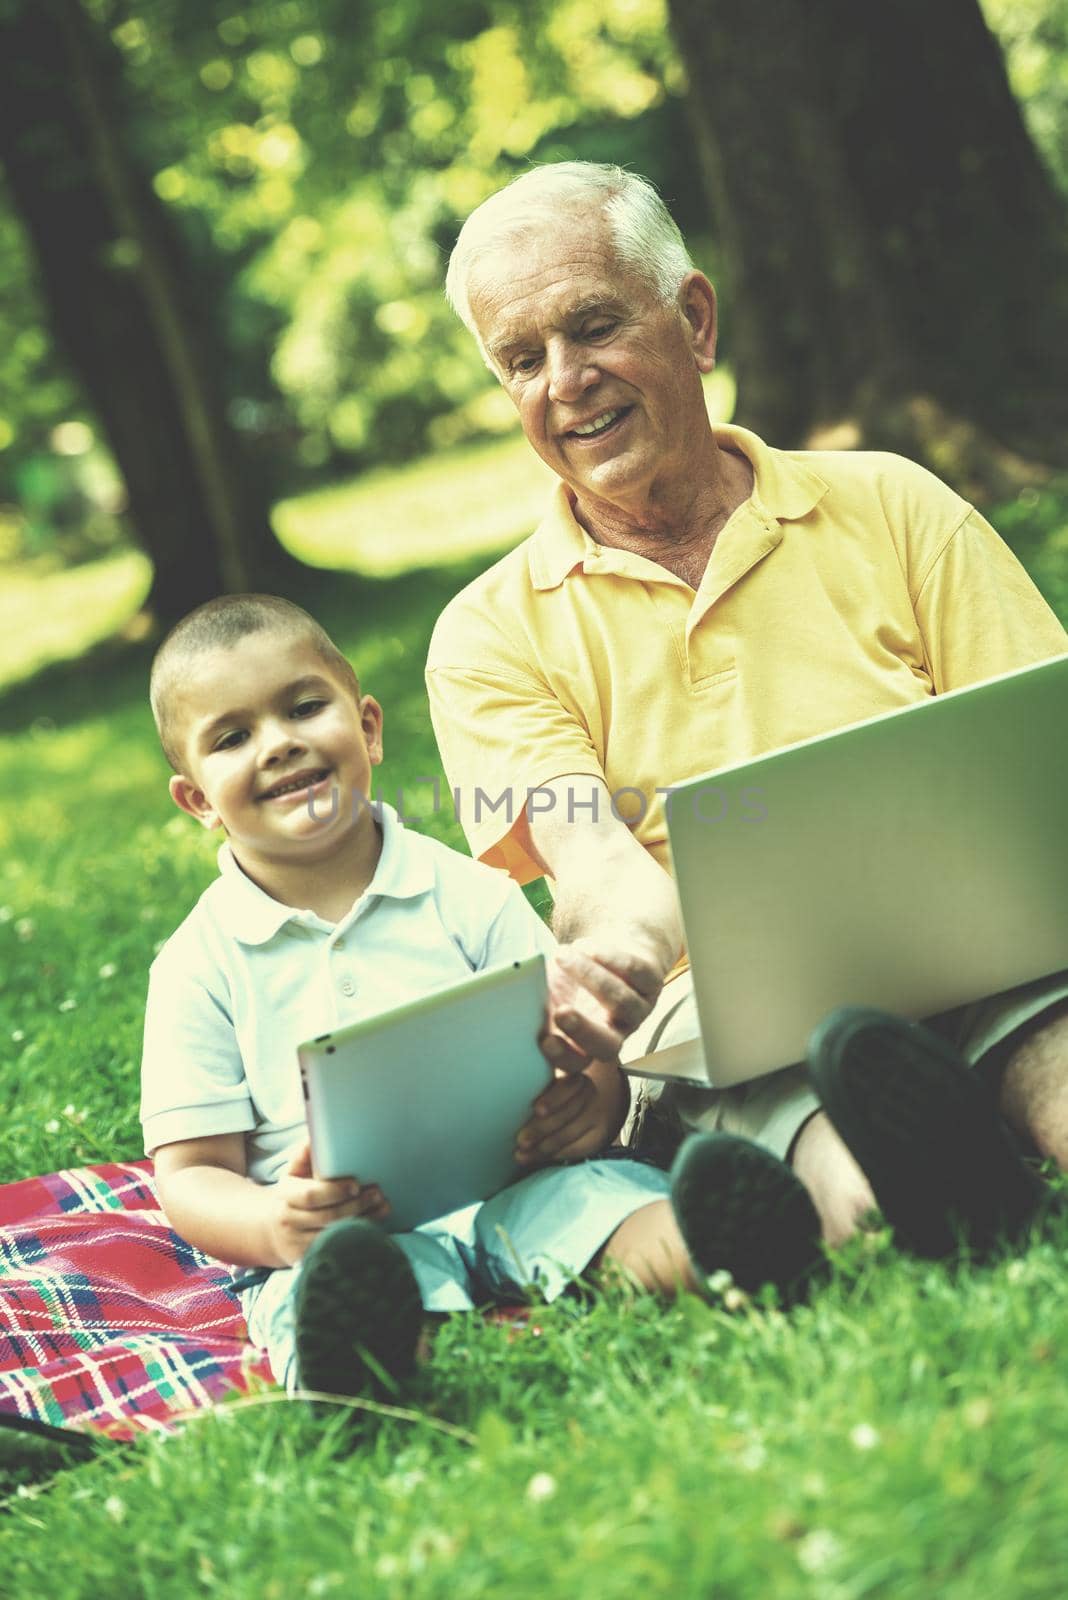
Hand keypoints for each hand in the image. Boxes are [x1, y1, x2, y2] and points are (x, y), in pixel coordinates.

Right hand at [266, 1141, 389, 1264]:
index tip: (356, 1184)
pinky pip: (336, 1249)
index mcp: (285, 1195)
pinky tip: (374, 1226)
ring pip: (334, 1234)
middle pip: (327, 1216)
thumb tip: (315, 1136)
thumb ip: (304, 1155)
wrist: (274, 1230)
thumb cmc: (293, 1194)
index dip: (334, 1190)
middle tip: (378, 1193)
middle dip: (356, 1205)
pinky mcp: (307, 1259)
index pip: (310, 1195)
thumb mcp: (294, 1172)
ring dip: (363, 1220)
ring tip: (383, 1206)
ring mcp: (297, 1243)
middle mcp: (288, 1220)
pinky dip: (356, 1237)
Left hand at [514, 1061, 627, 1168]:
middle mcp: (589, 1091)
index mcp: (573, 1074)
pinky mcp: (598, 1135)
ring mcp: (597, 1114)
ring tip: (521, 1155)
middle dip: (541, 1129)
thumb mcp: (544, 1082)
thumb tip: (502, 1089)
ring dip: (543, 1147)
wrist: (586, 1103)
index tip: (536, 1109)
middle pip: (567, 1113)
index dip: (553, 1099)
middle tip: (520, 1140)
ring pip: (570, 1134)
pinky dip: (555, 1155)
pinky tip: (538, 1158)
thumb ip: (532, 1085)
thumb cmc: (551, 1092)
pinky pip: (577, 1149)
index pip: (568, 1086)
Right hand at [540, 938, 664, 1073]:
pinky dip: (609, 957)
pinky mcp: (652, 980)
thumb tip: (508, 1008)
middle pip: (608, 1047)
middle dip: (585, 1032)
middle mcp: (614, 1031)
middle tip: (562, 1013)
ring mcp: (637, 1008)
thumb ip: (533, 1007)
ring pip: (622, 1003)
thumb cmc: (568, 978)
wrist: (602, 950)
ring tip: (563, 955)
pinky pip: (637, 972)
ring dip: (590, 977)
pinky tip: (585, 946)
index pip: (577, 1064)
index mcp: (585, 1043)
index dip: (562, 1057)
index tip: (545, 1040)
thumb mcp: (547, 994)